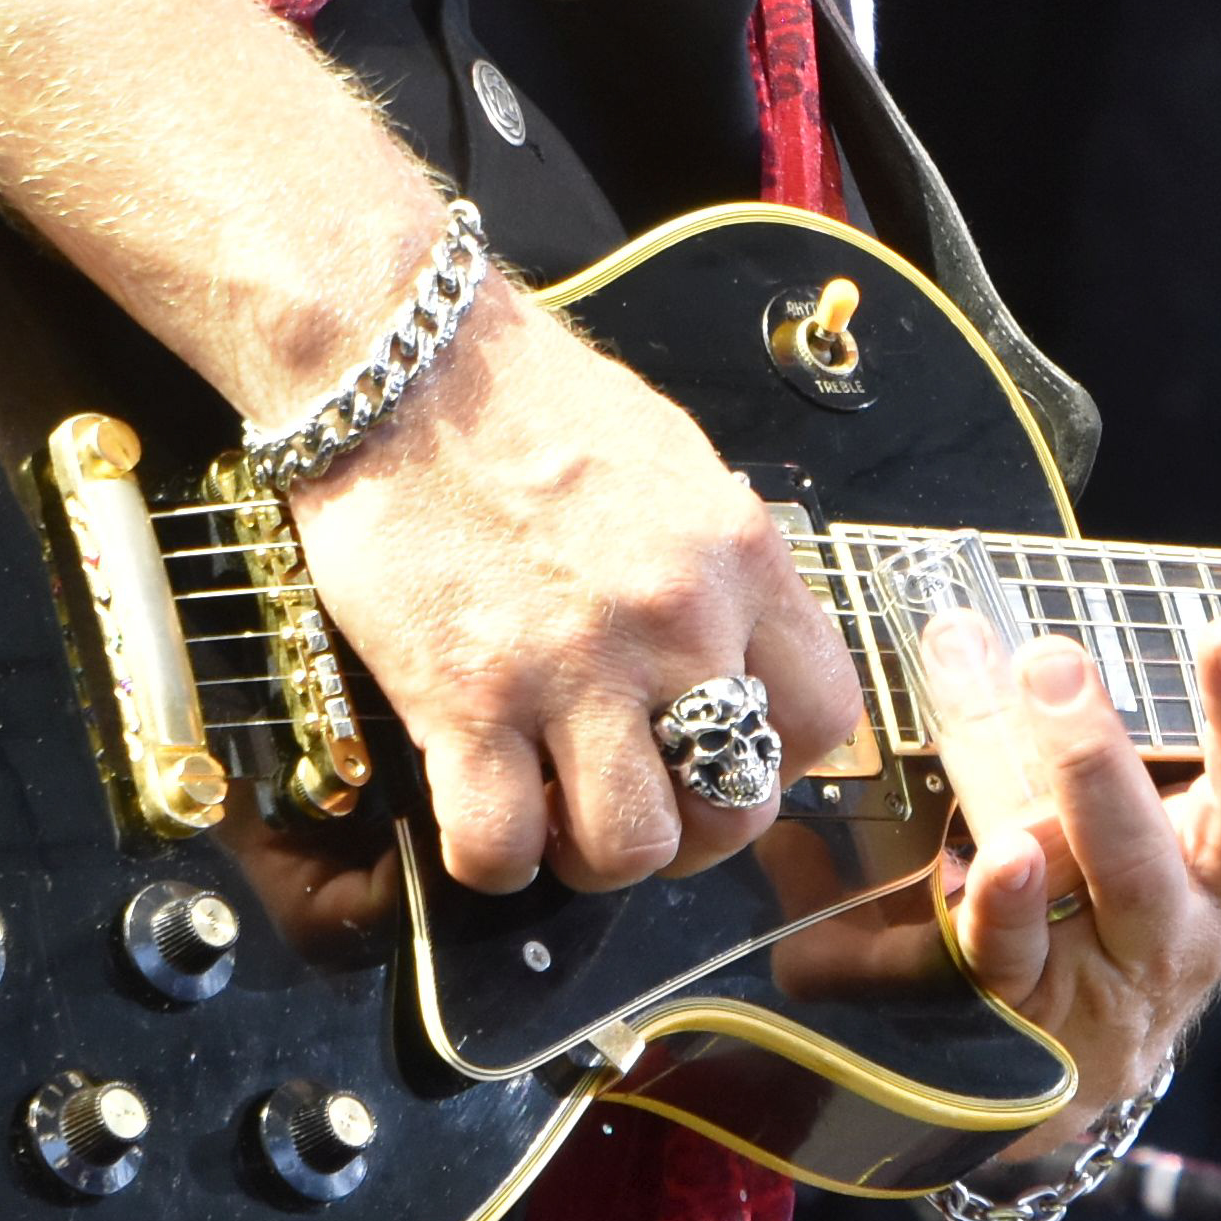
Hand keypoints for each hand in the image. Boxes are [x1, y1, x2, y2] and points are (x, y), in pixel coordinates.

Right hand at [286, 289, 868, 895]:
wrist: (397, 362)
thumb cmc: (526, 402)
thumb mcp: (675, 463)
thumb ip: (718, 567)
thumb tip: (733, 649)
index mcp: (737, 558)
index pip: (824, 718)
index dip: (777, 761)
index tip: (724, 753)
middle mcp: (672, 620)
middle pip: (739, 807)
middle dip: (691, 829)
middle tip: (639, 800)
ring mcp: (570, 667)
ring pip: (632, 849)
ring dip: (595, 856)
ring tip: (559, 812)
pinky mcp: (465, 699)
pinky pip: (500, 845)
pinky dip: (493, 858)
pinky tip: (481, 810)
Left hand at [925, 608, 1220, 1167]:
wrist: (1059, 1073)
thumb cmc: (1152, 920)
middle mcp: (1191, 922)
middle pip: (1216, 830)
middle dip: (1181, 735)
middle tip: (1075, 647)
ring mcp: (1110, 970)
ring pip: (1112, 875)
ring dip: (1082, 776)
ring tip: (1044, 678)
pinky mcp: (1024, 1010)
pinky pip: (1019, 955)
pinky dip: (1007, 905)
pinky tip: (996, 854)